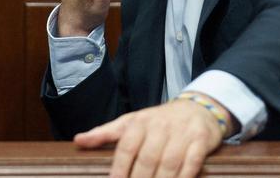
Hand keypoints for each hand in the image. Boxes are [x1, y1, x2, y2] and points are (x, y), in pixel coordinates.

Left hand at [74, 98, 224, 177]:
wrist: (196, 108)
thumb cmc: (157, 121)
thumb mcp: (130, 122)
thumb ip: (105, 133)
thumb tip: (78, 140)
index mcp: (139, 122)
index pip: (126, 148)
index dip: (120, 169)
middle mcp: (160, 127)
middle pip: (148, 159)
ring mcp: (181, 134)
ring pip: (169, 163)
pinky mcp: (200, 140)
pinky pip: (192, 162)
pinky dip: (184, 177)